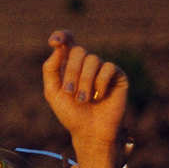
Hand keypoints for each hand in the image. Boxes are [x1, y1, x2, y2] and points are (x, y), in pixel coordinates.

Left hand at [41, 30, 127, 151]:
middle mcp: (87, 64)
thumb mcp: (53, 92)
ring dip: (84, 82)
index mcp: (70, 65)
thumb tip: (57, 48)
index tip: (54, 42)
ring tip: (83, 100)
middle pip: (78, 51)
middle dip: (71, 73)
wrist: (89, 131)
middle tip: (70, 92)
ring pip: (92, 60)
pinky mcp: (117, 76)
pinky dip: (99, 84)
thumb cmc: (70, 113)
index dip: (61, 36)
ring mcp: (102, 68)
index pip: (67, 41)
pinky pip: (107, 68)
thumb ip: (51, 69)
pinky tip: (99, 96)